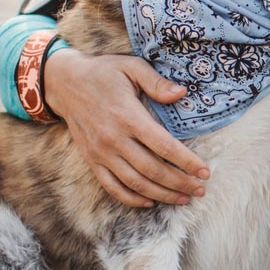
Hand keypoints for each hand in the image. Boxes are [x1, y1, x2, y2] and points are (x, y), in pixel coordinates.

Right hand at [44, 49, 210, 208]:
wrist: (64, 82)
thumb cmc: (104, 73)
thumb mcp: (131, 67)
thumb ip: (157, 82)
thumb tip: (182, 93)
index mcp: (128, 116)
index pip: (164, 146)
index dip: (187, 162)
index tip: (205, 172)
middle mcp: (114, 139)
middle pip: (152, 170)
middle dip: (180, 183)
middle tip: (200, 190)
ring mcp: (101, 152)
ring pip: (135, 182)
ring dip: (161, 194)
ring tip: (183, 199)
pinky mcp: (91, 160)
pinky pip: (111, 186)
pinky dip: (131, 198)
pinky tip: (150, 202)